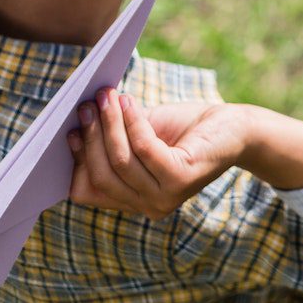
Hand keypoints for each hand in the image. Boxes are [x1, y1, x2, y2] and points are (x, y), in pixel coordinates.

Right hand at [68, 91, 250, 218]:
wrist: (234, 128)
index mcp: (133, 200)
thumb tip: (76, 119)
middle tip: (85, 105)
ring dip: (109, 124)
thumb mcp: (141, 133)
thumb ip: (111, 135)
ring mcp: (165, 197)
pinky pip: (144, 148)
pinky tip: (129, 100)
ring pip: (120, 160)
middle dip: (90, 136)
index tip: (68, 130)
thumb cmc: (185, 130)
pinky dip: (132, 122)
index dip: (76, 160)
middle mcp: (148, 207)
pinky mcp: (181, 179)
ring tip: (106, 96)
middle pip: (101, 174)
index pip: (88, 190)